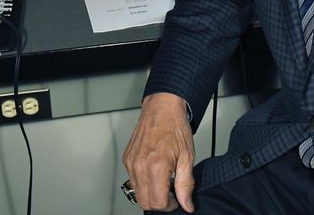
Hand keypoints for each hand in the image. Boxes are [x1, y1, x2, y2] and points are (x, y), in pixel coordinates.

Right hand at [123, 92, 195, 211]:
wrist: (162, 107)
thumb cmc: (175, 126)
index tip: (176, 200)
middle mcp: (140, 165)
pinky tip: (155, 171)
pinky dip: (143, 182)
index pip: (158, 202)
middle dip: (159, 203)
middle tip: (171, 193)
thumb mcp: (187, 157)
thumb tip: (186, 205)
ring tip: (163, 179)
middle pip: (144, 202)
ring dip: (150, 193)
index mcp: (156, 165)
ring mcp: (131, 162)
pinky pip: (133, 180)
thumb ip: (186, 184)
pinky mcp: (127, 158)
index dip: (170, 206)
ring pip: (137, 193)